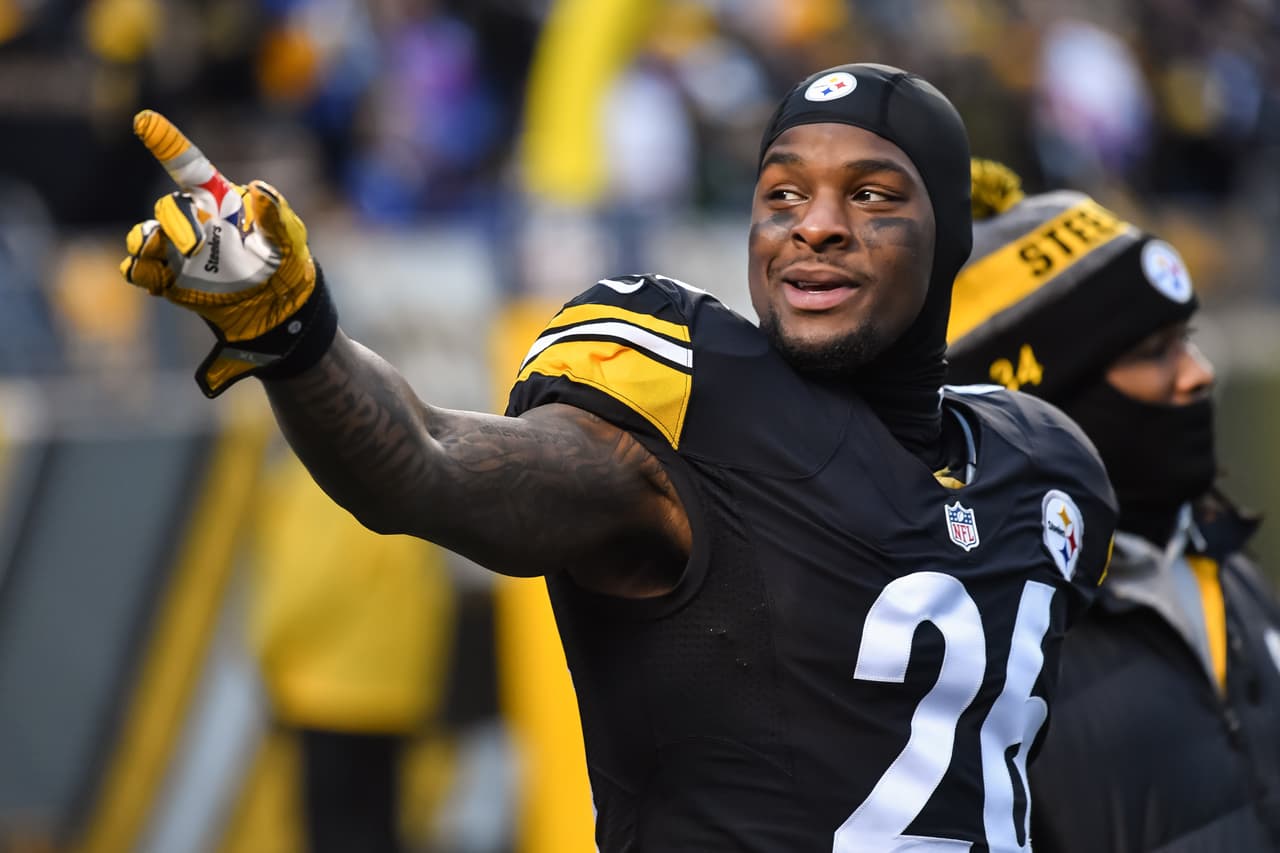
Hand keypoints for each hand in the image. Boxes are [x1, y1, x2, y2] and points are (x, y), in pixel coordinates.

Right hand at [120, 110, 331, 396]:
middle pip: (168, 208)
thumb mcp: (292, 240)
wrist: (279, 311)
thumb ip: (277, 216)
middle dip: (176, 223)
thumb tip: (258, 188)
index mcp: (221, 201)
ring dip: (146, 243)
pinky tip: (159, 279)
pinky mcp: (170, 280)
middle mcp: (195, 220)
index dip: (167, 142)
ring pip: (144, 236)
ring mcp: (178, 251)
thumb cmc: (287, 264)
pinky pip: (140, 270)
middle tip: (197, 247)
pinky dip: (141, 271)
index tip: (144, 120)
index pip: (189, 167)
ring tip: (163, 256)